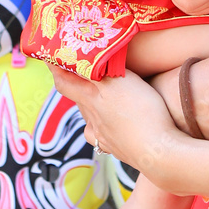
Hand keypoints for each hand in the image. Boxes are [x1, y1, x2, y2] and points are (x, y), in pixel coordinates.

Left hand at [51, 66, 188, 174]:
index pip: (65, 83)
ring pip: (90, 118)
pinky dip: (102, 126)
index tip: (50, 58)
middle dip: (76, 85)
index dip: (56, 70)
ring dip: (90, 105)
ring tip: (99, 95)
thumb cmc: (141, 112)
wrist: (158, 151)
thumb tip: (77, 56)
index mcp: (91, 100)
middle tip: (79, 71)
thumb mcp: (119, 80)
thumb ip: (97, 69)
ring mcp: (104, 136)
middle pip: (77, 100)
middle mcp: (92, 119)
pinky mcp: (117, 148)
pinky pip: (103, 135)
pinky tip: (110, 125)